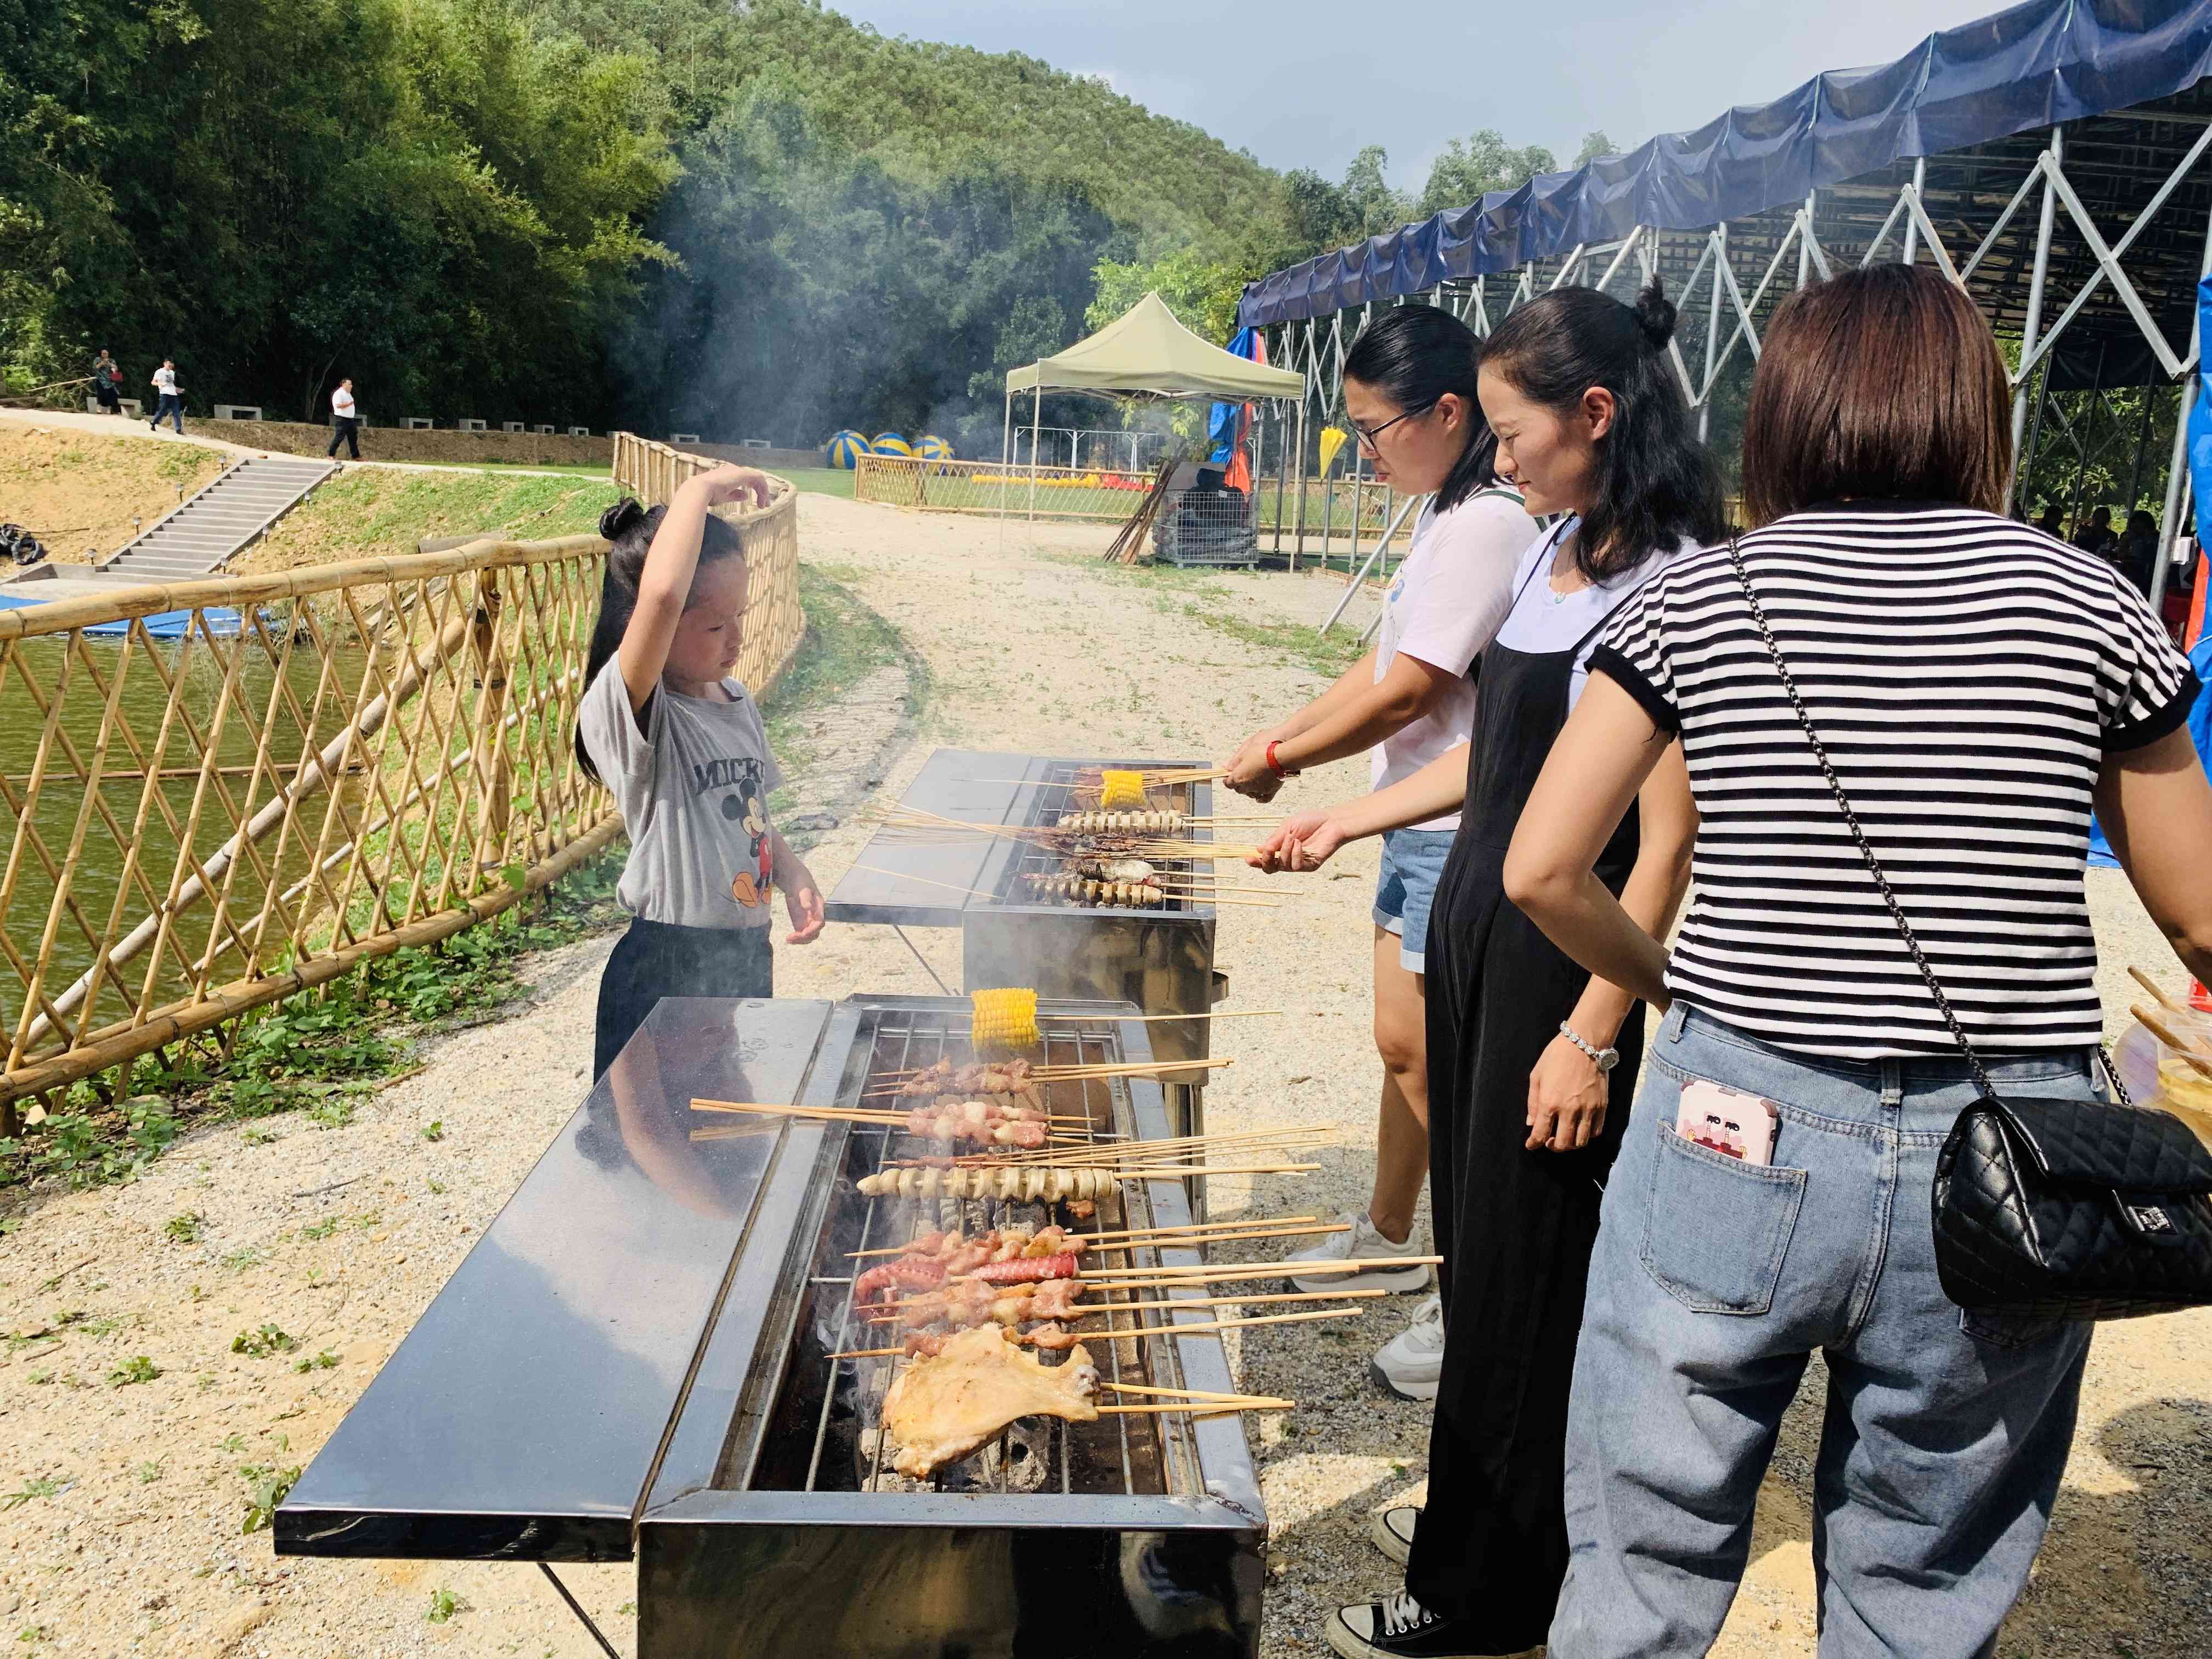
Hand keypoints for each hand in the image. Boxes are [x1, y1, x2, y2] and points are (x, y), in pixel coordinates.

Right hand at [688, 464, 771, 509]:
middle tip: (764, 505)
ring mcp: (737, 471)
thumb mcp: (724, 497)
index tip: (758, 503)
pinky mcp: (742, 474)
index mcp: (727, 474)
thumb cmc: (707, 495)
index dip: (754, 490)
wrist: (699, 490)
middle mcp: (733, 470)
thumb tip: (745, 495)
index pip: (745, 480)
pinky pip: (758, 479)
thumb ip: (735, 495)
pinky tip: (763, 499)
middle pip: (752, 479)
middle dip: (761, 492)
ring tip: (764, 505)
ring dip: (763, 492)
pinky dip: (762, 489)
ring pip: (757, 479)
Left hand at [783, 866, 824, 943]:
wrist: (795, 878)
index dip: (812, 930)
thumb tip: (808, 907)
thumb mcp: (803, 887)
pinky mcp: (800, 921)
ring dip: (800, 940)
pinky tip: (788, 938)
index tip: (802, 933)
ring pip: (808, 936)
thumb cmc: (800, 881)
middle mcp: (815, 915)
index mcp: (819, 907)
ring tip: (788, 939)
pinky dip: (796, 938)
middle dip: (804, 938)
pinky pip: (801, 934)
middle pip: (815, 933)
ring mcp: (808, 919)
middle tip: (791, 937)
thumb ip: (805, 897)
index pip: (819, 923)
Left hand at [1221, 733, 1283, 800]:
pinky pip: (1264, 799)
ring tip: (1250, 783)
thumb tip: (1224, 766)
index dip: (1227, 779)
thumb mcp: (1245, 753)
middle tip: (1240, 777)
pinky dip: (1260, 798)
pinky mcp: (1270, 791)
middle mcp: (1247, 786)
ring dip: (1248, 790)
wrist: (1281, 757)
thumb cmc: (1262, 753)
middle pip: (1239, 789)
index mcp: (1238, 777)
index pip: (1228, 783)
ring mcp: (1259, 790)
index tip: (1228, 776)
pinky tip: (1259, 797)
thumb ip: (1234, 762)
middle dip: (1238, 784)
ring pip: (1250, 794)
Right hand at [1248, 808, 1345, 872]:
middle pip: (1270, 869)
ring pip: (1283, 867)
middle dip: (1266, 861)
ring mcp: (1299, 863)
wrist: (1332, 821)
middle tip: (1269, 851)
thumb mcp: (1287, 827)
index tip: (1247, 858)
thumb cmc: (1310, 821)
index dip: (1255, 861)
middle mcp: (1288, 857)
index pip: (1265, 859)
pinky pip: (1296, 866)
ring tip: (1291, 837)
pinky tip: (1299, 844)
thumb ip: (1274, 839)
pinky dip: (1295, 854)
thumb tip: (1258, 850)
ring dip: (1284, 851)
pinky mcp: (1310, 865)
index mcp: (1281, 848)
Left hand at [1525, 1032, 1609, 1151]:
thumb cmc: (1557, 1056)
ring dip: (1570, 1144)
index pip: (1540, 1134)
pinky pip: (1596, 1131)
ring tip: (1565, 1136)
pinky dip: (1587, 1135)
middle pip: (1562, 1144)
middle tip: (1549, 1141)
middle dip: (1553, 1147)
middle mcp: (1569, 1110)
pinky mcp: (1602, 1106)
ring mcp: (1588, 1110)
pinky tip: (1580, 1128)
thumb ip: (1532, 1102)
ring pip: (1580, 1142)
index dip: (1533, 1144)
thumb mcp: (1537, 1075)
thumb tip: (1531, 1123)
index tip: (1531, 1145)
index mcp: (1549, 1103)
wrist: (1585, 1042)